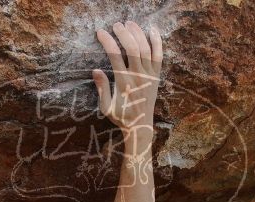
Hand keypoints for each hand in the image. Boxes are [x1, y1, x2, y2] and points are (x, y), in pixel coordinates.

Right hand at [93, 21, 161, 137]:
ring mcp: (149, 75)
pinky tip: (152, 30)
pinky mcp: (157, 76)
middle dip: (123, 33)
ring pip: (145, 48)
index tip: (100, 32)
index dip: (107, 41)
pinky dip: (157, 41)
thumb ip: (102, 88)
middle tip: (116, 25)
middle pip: (132, 47)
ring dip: (138, 33)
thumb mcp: (106, 106)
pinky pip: (159, 55)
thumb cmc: (121, 116)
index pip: (114, 55)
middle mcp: (138, 76)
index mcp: (123, 82)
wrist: (141, 125)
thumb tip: (95, 70)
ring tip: (129, 23)